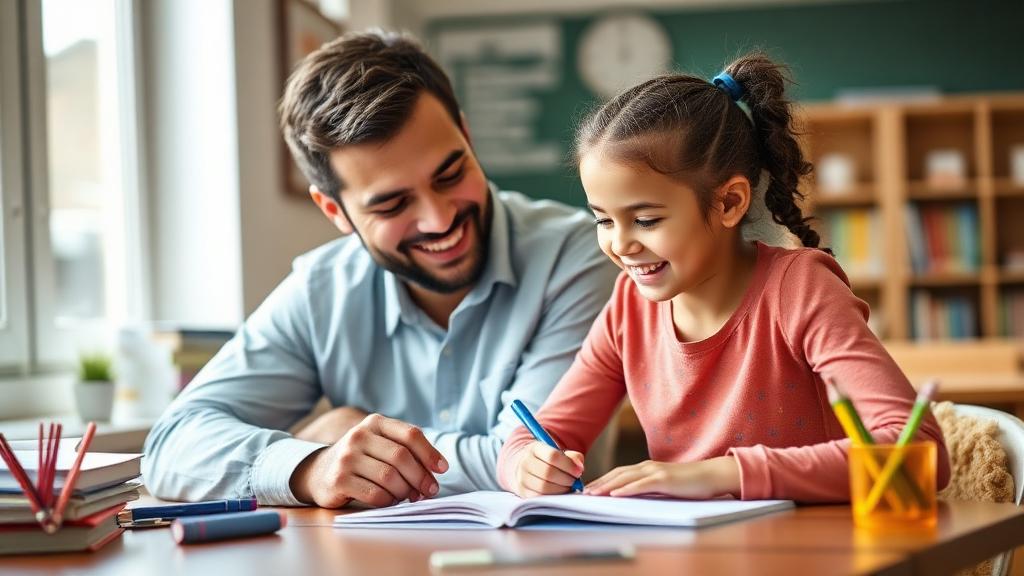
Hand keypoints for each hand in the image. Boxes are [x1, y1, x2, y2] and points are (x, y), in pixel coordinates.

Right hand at [289, 413, 448, 508]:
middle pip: (402, 457)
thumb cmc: (362, 459)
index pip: (410, 435)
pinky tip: (389, 501)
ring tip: (407, 497)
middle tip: (428, 491)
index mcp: (375, 422)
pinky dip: (388, 501)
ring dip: (404, 491)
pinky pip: (375, 494)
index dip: (430, 453)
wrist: (320, 471)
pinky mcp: (339, 479)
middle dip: (420, 477)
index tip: (443, 469)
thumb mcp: (380, 444)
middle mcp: (359, 436)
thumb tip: (435, 472)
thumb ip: (405, 450)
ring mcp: (347, 457)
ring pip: (389, 477)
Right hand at [509, 441, 584, 497]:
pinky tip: (560, 492)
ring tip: (568, 487)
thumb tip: (579, 466)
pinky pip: (540, 497)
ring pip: (544, 487)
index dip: (568, 465)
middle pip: (548, 473)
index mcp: (534, 448)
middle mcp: (525, 462)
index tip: (579, 471)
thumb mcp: (558, 452)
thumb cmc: (547, 461)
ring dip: (561, 489)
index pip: (552, 456)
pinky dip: (553, 496)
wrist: (526, 468)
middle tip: (575, 481)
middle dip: (566, 479)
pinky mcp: (523, 492)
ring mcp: (522, 478)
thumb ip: (573, 456)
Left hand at [584, 457, 739, 498]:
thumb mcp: (664, 485)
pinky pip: (641, 485)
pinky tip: (615, 494)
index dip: (602, 480)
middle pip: (617, 474)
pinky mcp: (664, 479)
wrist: (712, 475)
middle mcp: (647, 467)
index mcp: (646, 468)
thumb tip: (632, 496)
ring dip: (607, 486)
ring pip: (625, 478)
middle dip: (599, 483)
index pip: (619, 473)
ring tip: (593, 494)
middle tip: (584, 493)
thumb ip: (649, 487)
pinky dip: (626, 489)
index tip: (589, 489)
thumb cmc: (689, 483)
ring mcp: (656, 472)